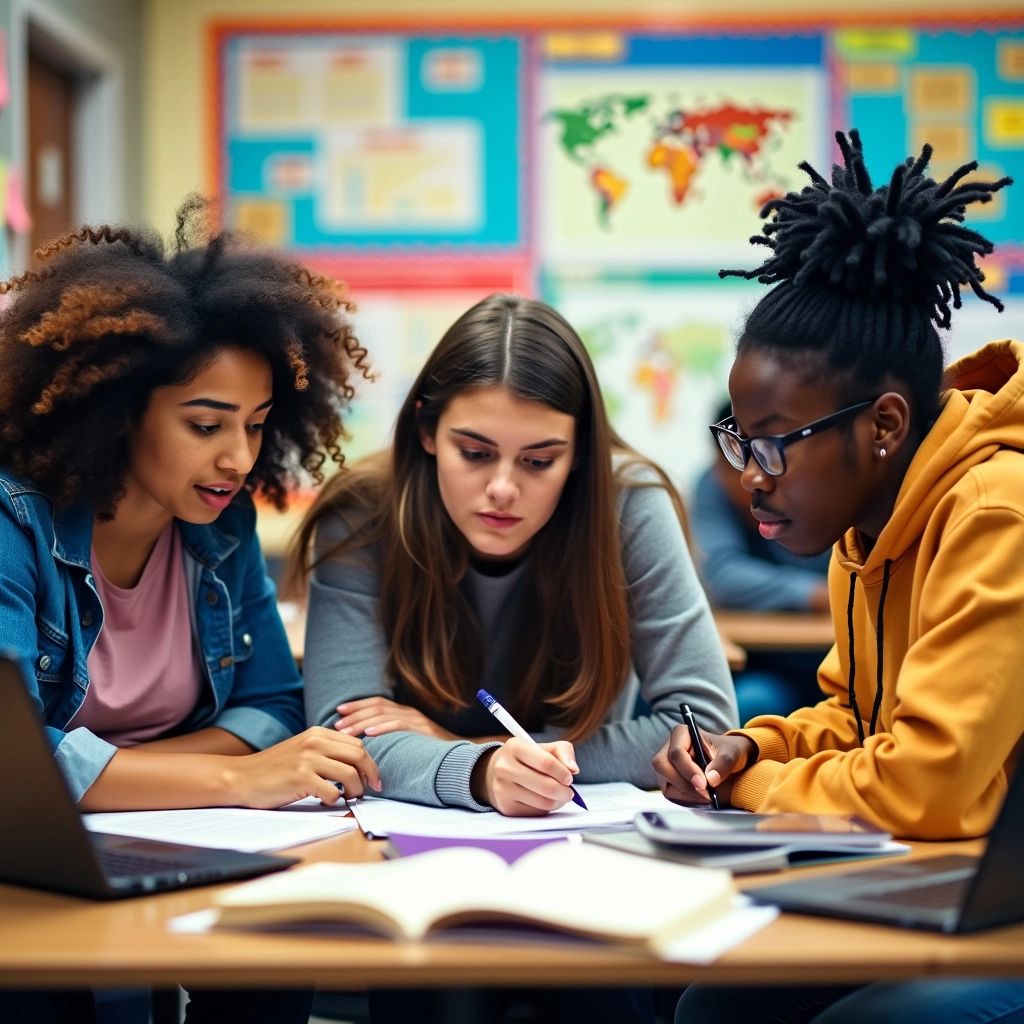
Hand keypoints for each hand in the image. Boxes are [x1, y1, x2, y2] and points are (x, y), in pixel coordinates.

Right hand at [231, 727, 381, 807]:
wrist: (241, 777)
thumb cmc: (273, 768)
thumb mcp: (301, 749)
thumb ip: (325, 750)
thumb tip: (356, 763)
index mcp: (317, 733)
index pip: (357, 745)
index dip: (370, 764)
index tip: (373, 779)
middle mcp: (315, 742)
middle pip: (359, 756)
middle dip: (370, 776)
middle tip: (369, 790)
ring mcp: (308, 759)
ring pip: (350, 774)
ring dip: (355, 790)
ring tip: (348, 798)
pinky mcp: (300, 778)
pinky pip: (332, 792)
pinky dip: (334, 800)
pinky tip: (326, 801)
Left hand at [335, 697, 457, 740]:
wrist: (462, 754)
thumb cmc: (432, 751)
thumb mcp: (410, 740)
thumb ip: (394, 737)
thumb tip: (367, 743)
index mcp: (405, 712)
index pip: (377, 702)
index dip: (357, 705)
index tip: (339, 711)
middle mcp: (410, 712)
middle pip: (376, 707)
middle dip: (354, 715)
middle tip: (337, 724)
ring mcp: (417, 720)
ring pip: (383, 715)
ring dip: (362, 722)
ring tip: (346, 731)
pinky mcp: (423, 730)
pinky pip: (399, 726)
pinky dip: (382, 728)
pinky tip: (368, 734)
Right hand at [472, 737, 578, 815]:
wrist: (494, 773)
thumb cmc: (525, 759)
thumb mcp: (542, 747)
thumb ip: (562, 751)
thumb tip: (573, 769)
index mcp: (515, 747)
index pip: (547, 762)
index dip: (564, 772)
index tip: (570, 777)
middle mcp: (504, 768)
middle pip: (546, 786)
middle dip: (565, 791)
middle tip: (569, 791)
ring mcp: (503, 789)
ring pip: (543, 802)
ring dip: (558, 801)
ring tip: (560, 796)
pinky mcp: (506, 808)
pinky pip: (536, 812)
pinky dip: (547, 809)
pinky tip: (546, 801)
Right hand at [652, 726, 755, 807]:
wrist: (728, 761)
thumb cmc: (728, 751)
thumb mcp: (732, 752)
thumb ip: (723, 763)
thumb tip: (711, 780)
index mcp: (681, 733)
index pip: (676, 753)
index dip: (688, 770)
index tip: (704, 784)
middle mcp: (669, 747)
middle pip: (662, 766)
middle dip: (683, 783)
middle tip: (705, 794)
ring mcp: (666, 764)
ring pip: (664, 782)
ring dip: (686, 793)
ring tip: (707, 795)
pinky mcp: (668, 780)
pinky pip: (669, 792)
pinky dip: (686, 798)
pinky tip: (701, 796)